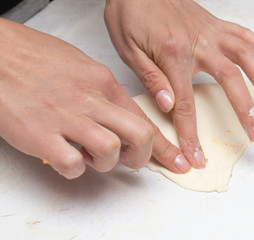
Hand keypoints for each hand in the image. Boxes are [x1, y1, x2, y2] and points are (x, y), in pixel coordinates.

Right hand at [0, 19, 189, 178]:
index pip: (144, 118)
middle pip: (139, 134)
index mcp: (103, 83)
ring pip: (110, 150)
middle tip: (133, 162)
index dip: (164, 145)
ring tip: (92, 157)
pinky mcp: (40, 134)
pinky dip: (75, 169)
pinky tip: (67, 158)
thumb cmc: (35, 58)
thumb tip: (117, 118)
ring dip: (106, 162)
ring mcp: (66, 117)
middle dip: (143, 156)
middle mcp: (91, 100)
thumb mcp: (81, 67)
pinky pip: (72, 164)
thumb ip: (103, 93)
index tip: (175, 160)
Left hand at [104, 0, 253, 168]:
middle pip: (229, 82)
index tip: (196, 156)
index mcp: (172, 55)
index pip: (185, 104)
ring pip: (245, 58)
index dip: (191, 134)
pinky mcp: (214, 23)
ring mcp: (210, 32)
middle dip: (245, 112)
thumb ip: (150, 77)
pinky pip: (244, 34)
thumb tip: (168, 105)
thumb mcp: (128, 49)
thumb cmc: (129, 14)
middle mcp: (198, 44)